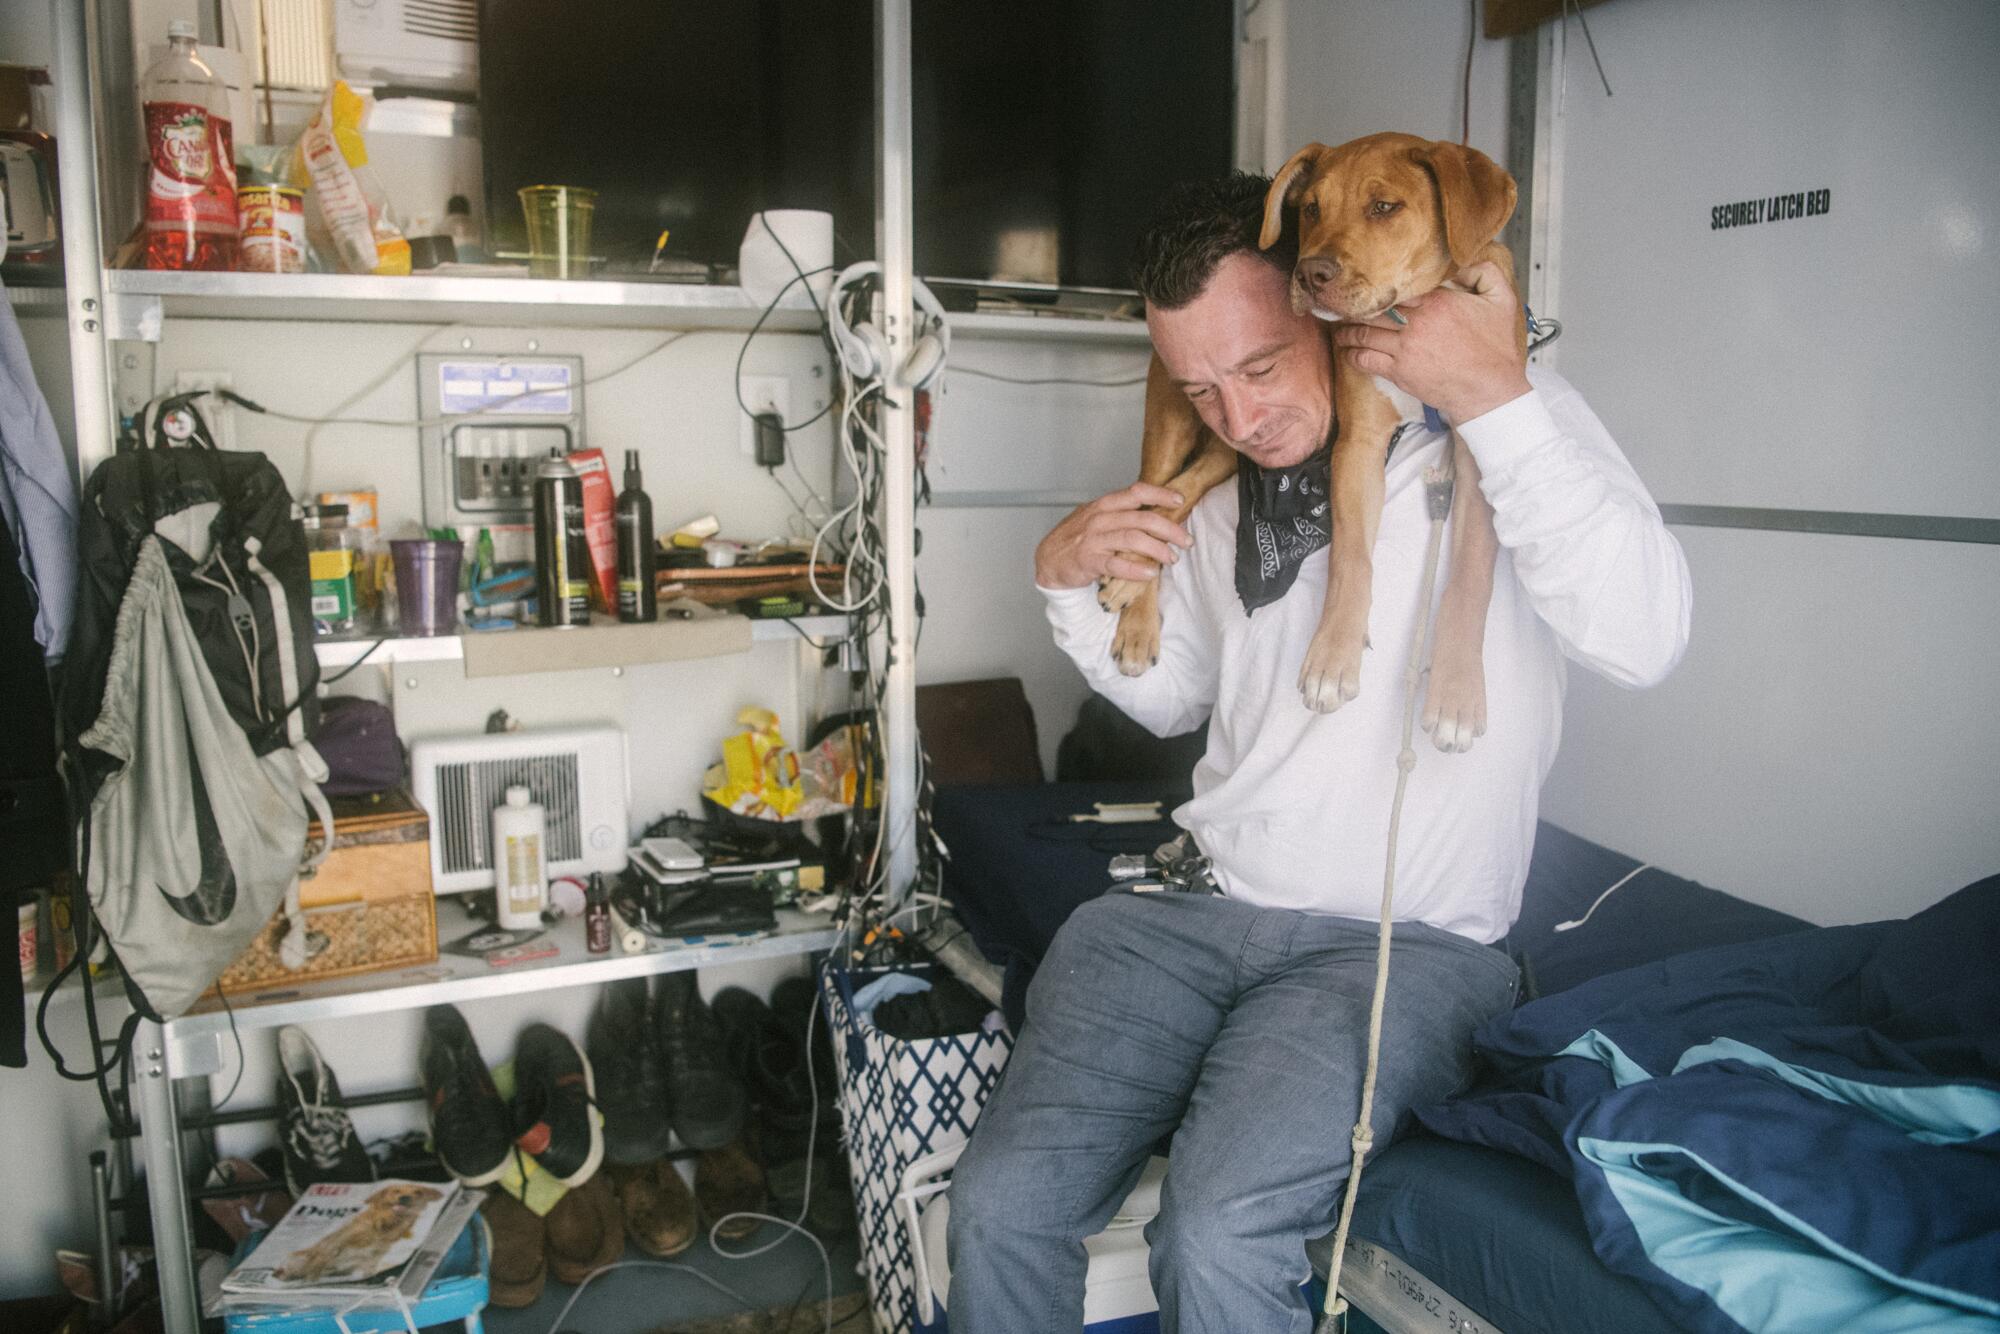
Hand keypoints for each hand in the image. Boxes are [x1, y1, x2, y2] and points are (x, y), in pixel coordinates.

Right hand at [1035, 483, 1192, 588]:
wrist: (1048, 559)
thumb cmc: (1077, 538)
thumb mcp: (1097, 518)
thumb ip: (1122, 514)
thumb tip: (1157, 515)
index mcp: (1105, 505)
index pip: (1136, 492)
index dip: (1160, 494)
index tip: (1179, 501)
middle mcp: (1100, 518)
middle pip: (1141, 518)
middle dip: (1169, 529)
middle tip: (1185, 541)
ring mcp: (1093, 539)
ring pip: (1132, 538)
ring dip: (1157, 549)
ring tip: (1171, 558)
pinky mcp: (1088, 560)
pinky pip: (1116, 564)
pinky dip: (1136, 569)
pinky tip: (1150, 573)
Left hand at [1331, 260, 1531, 423]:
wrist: (1490, 391)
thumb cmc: (1496, 348)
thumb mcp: (1502, 299)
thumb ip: (1483, 271)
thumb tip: (1462, 258)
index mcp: (1437, 301)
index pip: (1397, 287)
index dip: (1381, 286)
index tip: (1369, 284)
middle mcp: (1416, 323)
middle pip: (1374, 308)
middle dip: (1356, 307)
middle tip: (1344, 305)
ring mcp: (1405, 348)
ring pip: (1364, 332)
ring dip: (1348, 329)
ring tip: (1341, 327)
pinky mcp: (1399, 372)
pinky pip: (1365, 359)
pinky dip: (1352, 354)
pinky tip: (1348, 350)